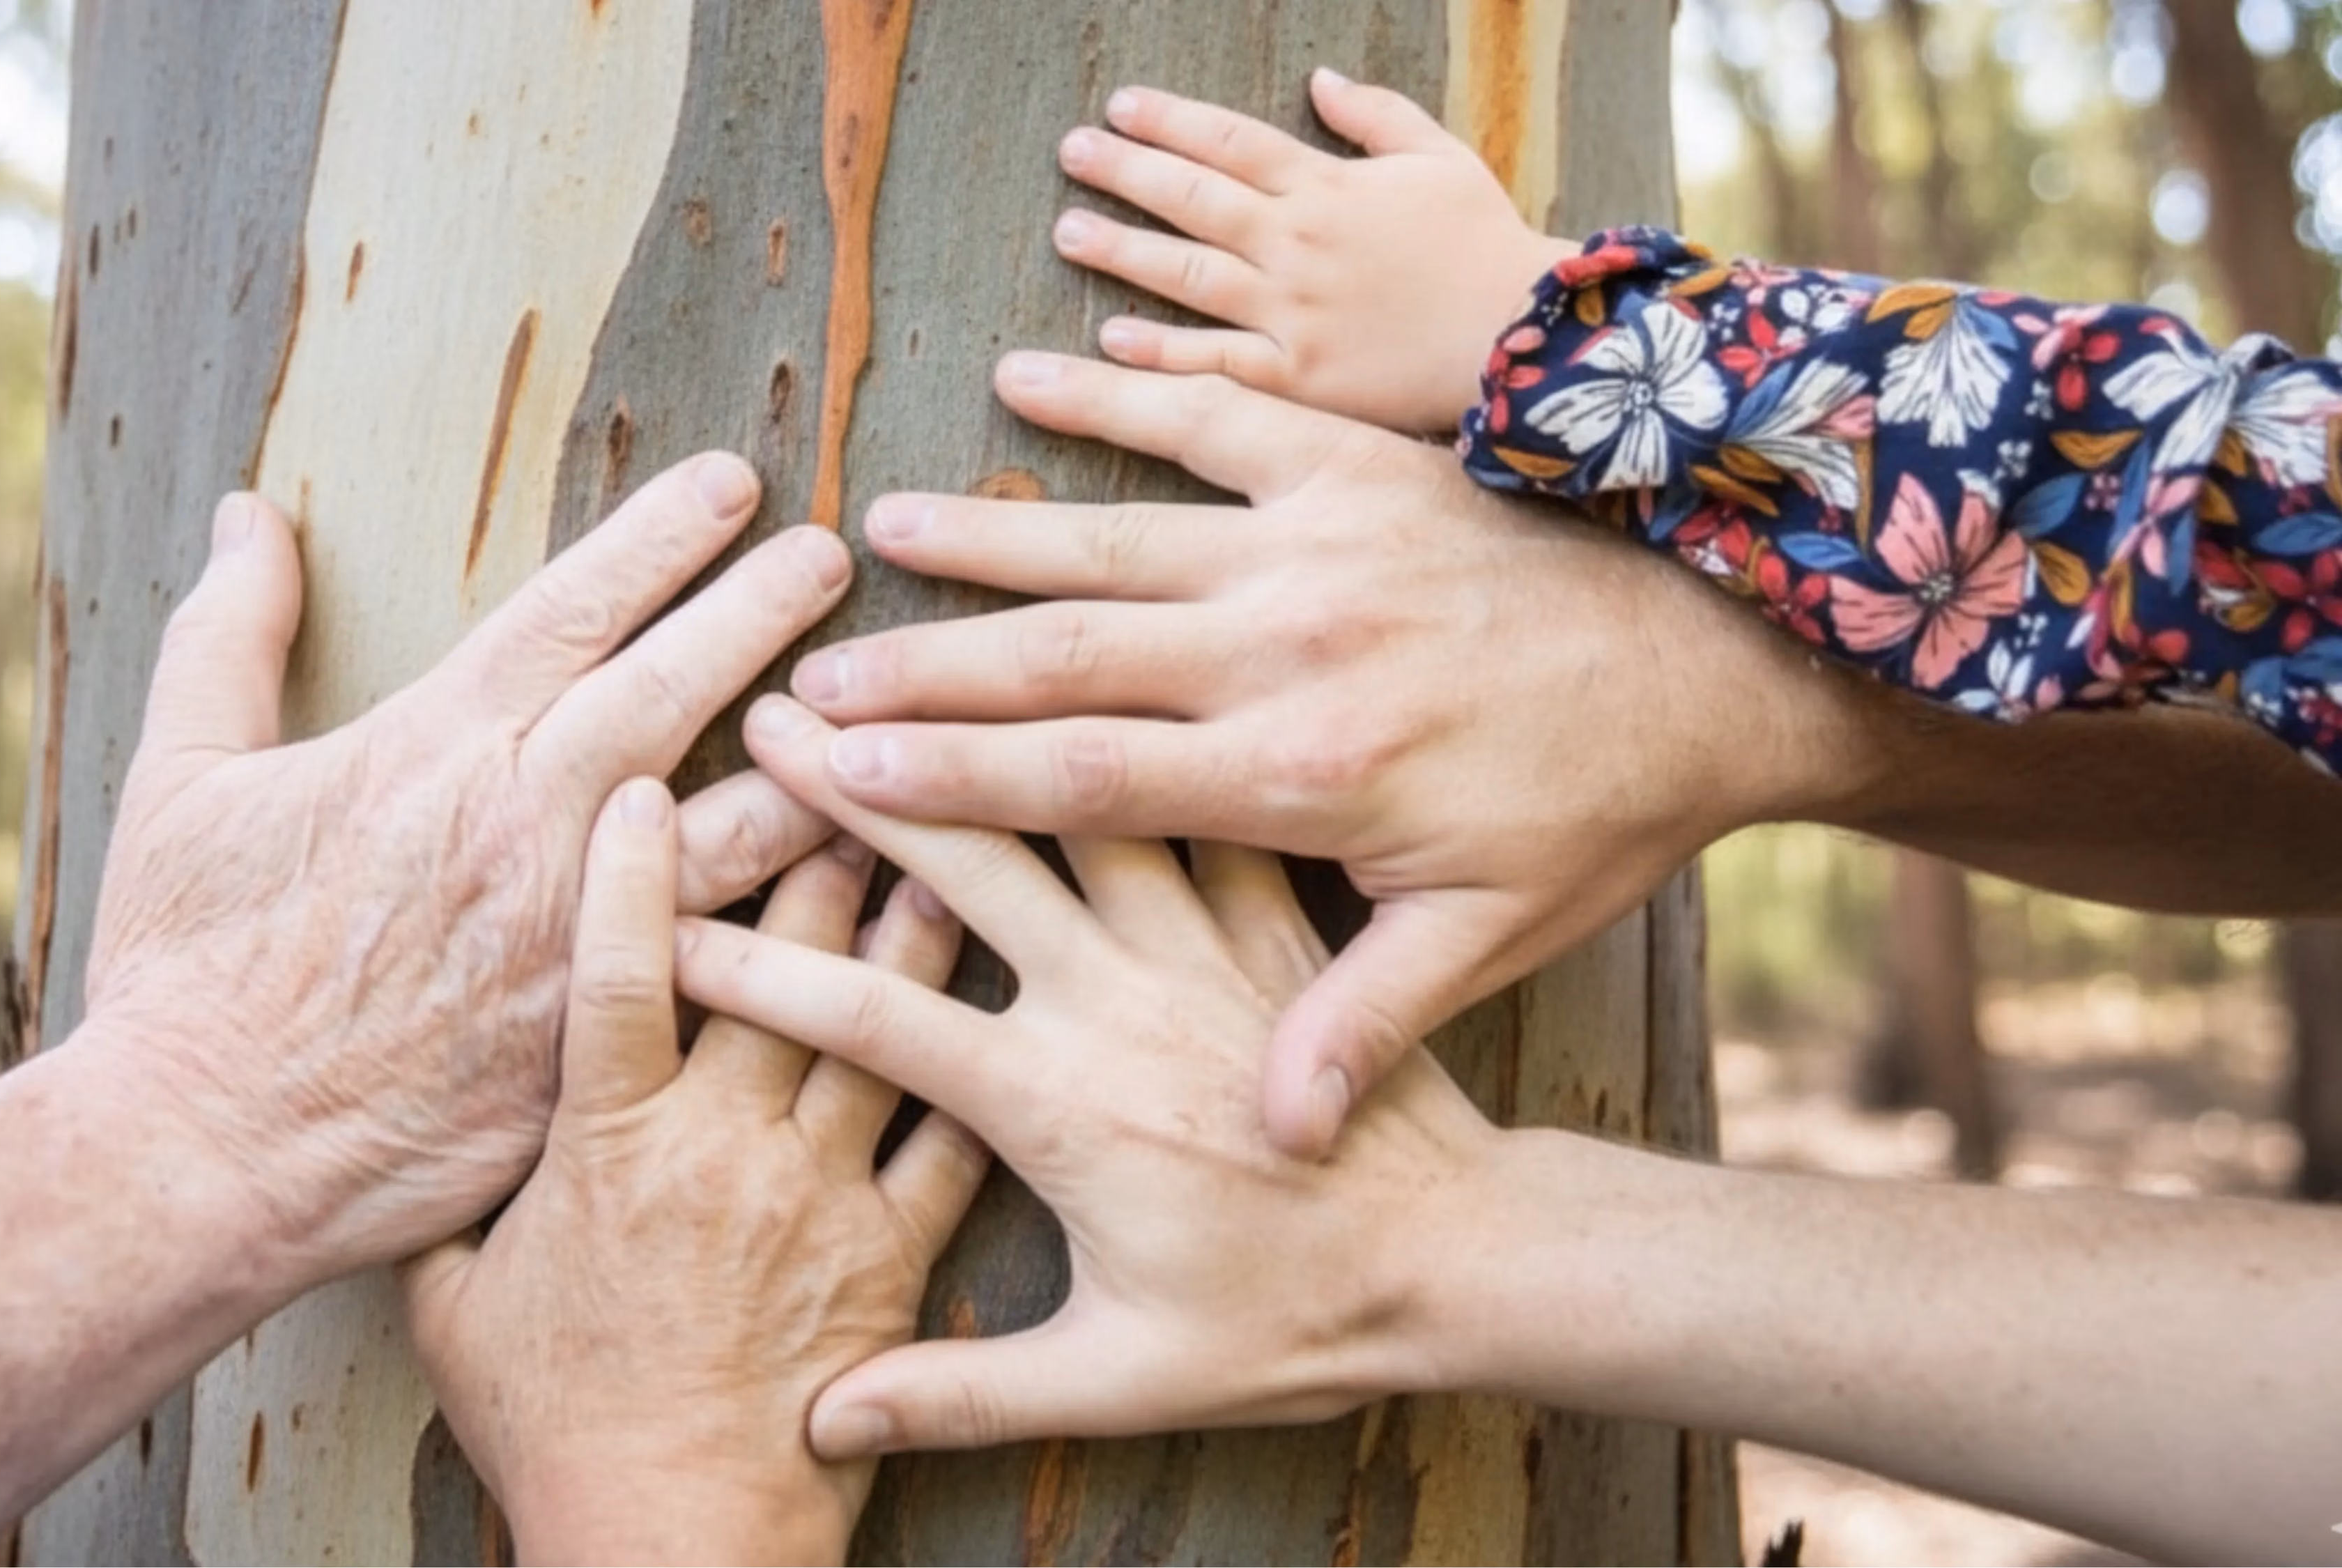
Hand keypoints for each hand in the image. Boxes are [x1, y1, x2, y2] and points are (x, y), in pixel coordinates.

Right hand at [82, 455, 852, 1281]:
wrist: (199, 1153)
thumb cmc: (182, 969)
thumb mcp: (178, 779)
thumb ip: (229, 637)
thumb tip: (251, 517)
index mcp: (437, 748)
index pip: (574, 609)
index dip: (661, 538)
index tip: (733, 482)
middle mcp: (528, 831)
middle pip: (676, 693)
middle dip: (764, 613)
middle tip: (839, 555)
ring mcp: (575, 943)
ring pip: (735, 835)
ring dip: (817, 771)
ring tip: (894, 722)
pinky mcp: (603, 1051)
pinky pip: (728, 980)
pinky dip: (805, 939)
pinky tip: (874, 916)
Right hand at [404, 782, 985, 1563]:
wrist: (673, 1542)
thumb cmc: (555, 1430)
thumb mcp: (452, 1310)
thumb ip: (442, 1202)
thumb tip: (409, 1130)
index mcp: (608, 1142)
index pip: (617, 970)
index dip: (632, 868)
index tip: (649, 781)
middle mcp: (722, 1143)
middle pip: (783, 958)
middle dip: (815, 838)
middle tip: (850, 749)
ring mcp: (820, 1190)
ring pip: (887, 1019)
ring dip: (920, 914)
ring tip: (956, 822)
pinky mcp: (895, 1251)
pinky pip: (951, 1132)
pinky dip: (989, 1053)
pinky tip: (1021, 985)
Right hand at [677, 696, 1510, 1456]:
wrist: (1478, 1263)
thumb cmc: (1306, 1323)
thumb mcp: (1130, 1381)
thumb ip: (965, 1393)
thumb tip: (821, 1426)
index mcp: (1063, 1099)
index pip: (874, 1011)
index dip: (761, 965)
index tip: (669, 918)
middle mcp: (1127, 991)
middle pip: (970, 849)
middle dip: (861, 770)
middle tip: (772, 708)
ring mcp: (1209, 932)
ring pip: (1082, 784)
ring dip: (986, 705)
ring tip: (904, 641)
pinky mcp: (1282, 900)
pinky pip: (1204, 781)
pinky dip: (1149, 703)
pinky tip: (1096, 626)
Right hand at [788, 356, 1872, 1156]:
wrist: (1722, 654)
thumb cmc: (1597, 809)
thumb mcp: (1489, 937)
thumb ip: (1362, 1024)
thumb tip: (1272, 1142)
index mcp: (1297, 777)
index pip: (1079, 780)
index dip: (945, 782)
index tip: (833, 778)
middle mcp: (1285, 650)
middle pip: (1061, 659)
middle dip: (923, 674)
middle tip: (807, 676)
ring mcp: (1318, 545)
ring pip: (1115, 539)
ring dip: (990, 537)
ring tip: (879, 536)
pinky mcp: (1359, 466)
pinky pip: (1218, 419)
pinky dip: (1123, 399)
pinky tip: (1034, 381)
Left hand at [1052, 72, 1575, 433]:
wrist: (1528, 336)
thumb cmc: (1487, 246)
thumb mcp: (1442, 159)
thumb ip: (1375, 116)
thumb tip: (1319, 80)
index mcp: (1327, 188)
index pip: (1230, 142)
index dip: (1170, 121)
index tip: (1121, 107)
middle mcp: (1297, 244)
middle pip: (1193, 198)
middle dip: (1126, 171)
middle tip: (1073, 153)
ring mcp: (1293, 312)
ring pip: (1189, 274)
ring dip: (1122, 251)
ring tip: (1068, 232)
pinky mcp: (1300, 378)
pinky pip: (1217, 361)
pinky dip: (1162, 351)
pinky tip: (1112, 337)